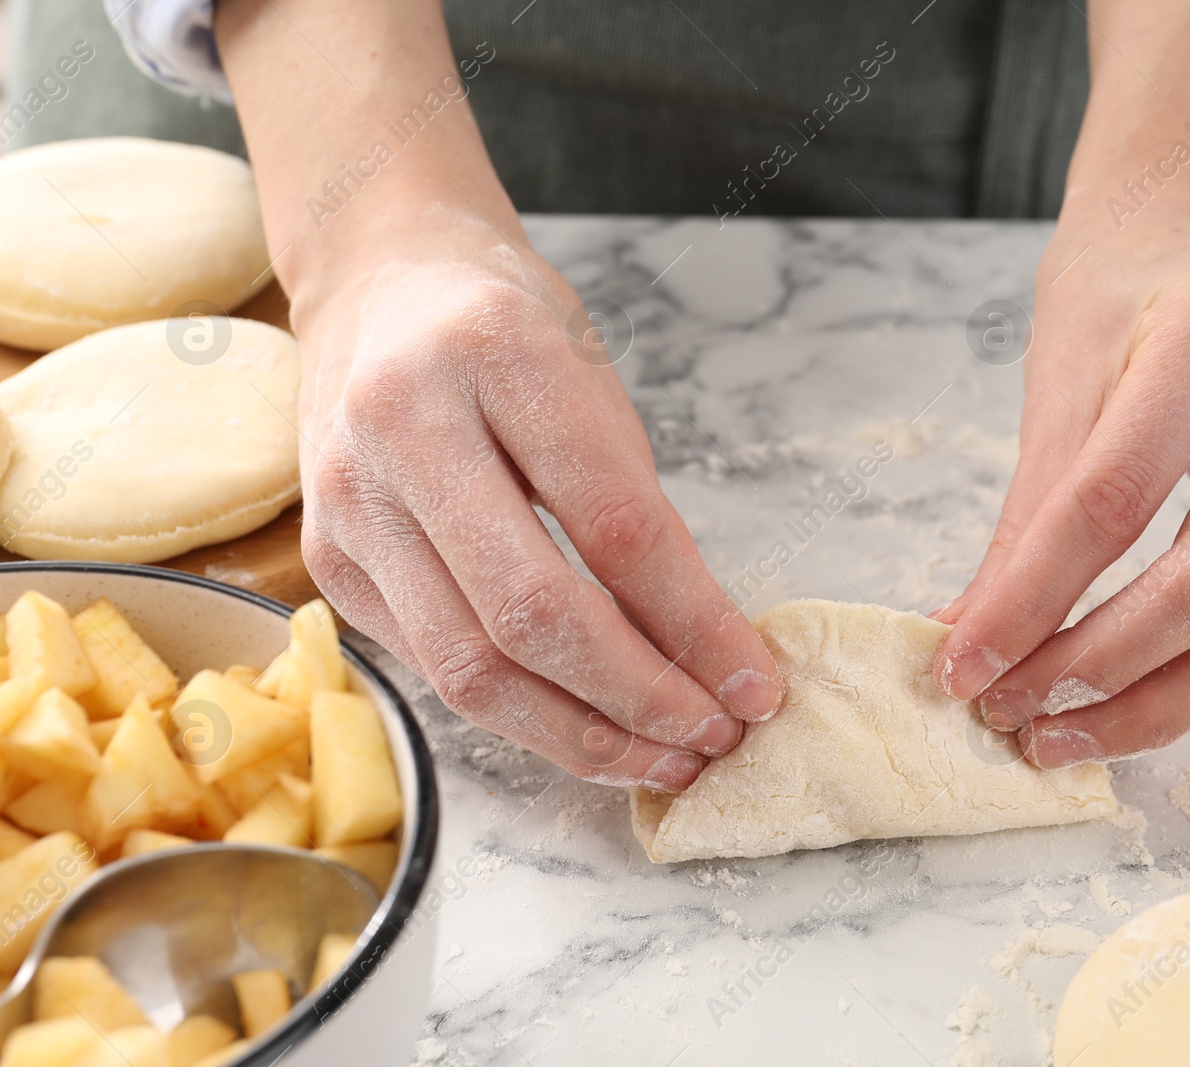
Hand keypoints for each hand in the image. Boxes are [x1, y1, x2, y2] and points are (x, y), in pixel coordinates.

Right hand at [290, 216, 782, 791]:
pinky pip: (431, 668)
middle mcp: (404, 425)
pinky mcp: (327, 560)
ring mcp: (350, 501)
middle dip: (639, 698)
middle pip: (532, 613)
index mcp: (496, 354)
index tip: (755, 684)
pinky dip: (518, 714)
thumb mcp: (592, 377)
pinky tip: (583, 727)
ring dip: (579, 735)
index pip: (616, 524)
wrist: (377, 282)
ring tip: (660, 757)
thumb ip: (635, 505)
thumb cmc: (506, 325)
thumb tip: (702, 650)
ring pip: (469, 668)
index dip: (696, 623)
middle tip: (713, 736)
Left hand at [932, 192, 1189, 767]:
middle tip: (1011, 713)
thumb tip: (968, 646)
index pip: (1115, 499)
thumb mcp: (1056, 380)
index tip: (961, 667)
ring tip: (1059, 733)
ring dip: (1159, 705)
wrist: (1189, 237)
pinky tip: (1120, 702)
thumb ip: (1022, 519)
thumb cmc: (1114, 296)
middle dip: (1102, 669)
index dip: (1031, 598)